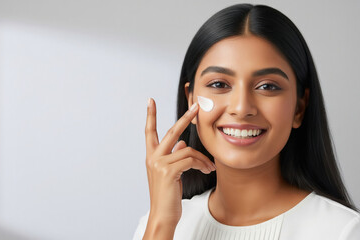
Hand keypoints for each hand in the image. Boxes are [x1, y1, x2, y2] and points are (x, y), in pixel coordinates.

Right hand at [144, 98, 215, 228]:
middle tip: (195, 106)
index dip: (150, 115)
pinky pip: (190, 160)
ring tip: (210, 167)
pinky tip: (206, 170)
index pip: (149, 131)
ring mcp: (159, 163)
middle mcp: (153, 157)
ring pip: (187, 150)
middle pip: (172, 131)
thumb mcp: (170, 174)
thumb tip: (183, 143)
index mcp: (152, 156)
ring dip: (202, 159)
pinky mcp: (168, 171)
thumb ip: (174, 156)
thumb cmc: (167, 195)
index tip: (150, 100)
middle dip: (186, 118)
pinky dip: (202, 164)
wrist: (163, 215)